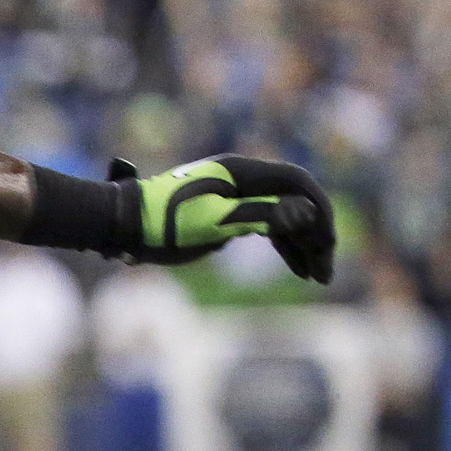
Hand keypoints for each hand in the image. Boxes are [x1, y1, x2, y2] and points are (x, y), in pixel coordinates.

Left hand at [113, 154, 333, 283]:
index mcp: (242, 173)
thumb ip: (262, 216)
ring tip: (318, 277)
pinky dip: (282, 247)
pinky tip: (298, 270)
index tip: (329, 242)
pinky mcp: (226, 213)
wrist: (121, 225)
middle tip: (326, 272)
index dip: (319, 210)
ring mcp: (235, 196)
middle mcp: (243, 179)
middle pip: (295, 202)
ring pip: (282, 218)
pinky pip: (265, 227)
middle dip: (315, 236)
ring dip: (302, 246)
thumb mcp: (214, 223)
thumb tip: (307, 213)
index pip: (298, 183)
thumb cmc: (163, 224)